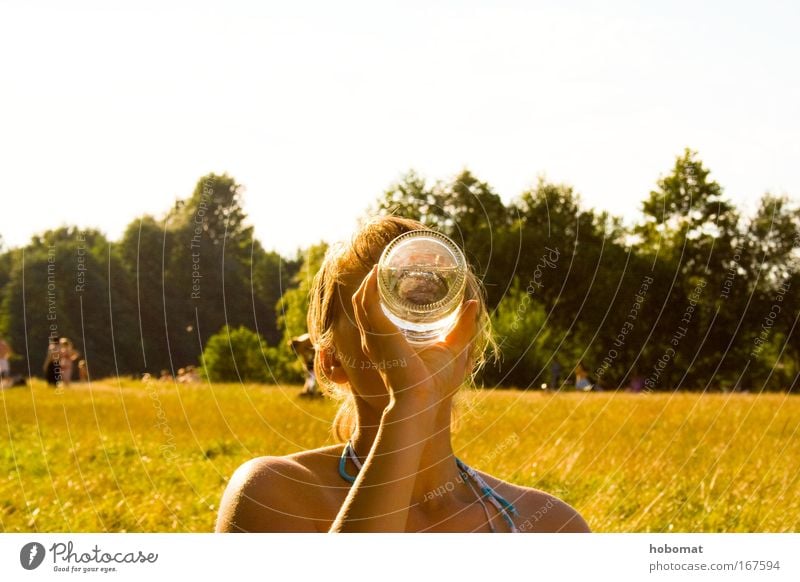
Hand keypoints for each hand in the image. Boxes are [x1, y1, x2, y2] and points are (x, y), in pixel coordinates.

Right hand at [351, 265, 477, 409]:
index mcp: (385, 347)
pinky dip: (370, 286)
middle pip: (362, 308)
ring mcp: (372, 336)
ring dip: (368, 283)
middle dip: (369, 287)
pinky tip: (378, 272)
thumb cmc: (434, 384)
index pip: (373, 320)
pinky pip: (368, 303)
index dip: (377, 301)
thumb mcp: (452, 349)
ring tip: (378, 267)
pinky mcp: (378, 331)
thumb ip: (462, 328)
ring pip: (361, 302)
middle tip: (382, 270)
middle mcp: (373, 341)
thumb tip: (473, 305)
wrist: (421, 400)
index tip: (388, 283)